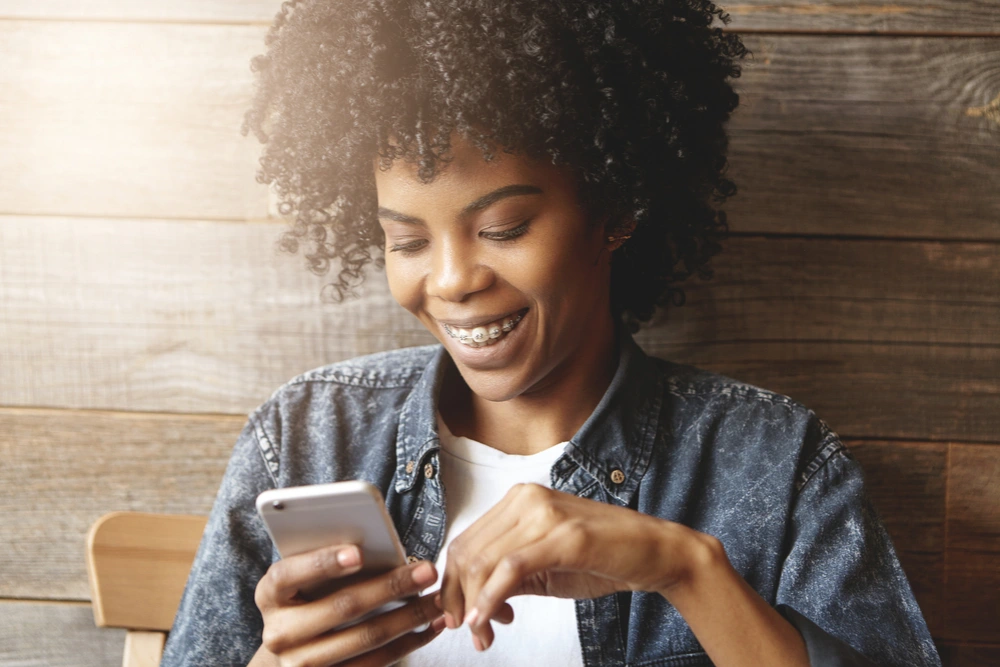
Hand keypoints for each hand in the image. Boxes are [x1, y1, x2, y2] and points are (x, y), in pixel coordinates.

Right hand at [250, 544, 445, 666]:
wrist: (287, 655)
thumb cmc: (304, 601)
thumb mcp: (303, 580)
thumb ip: (329, 563)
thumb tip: (382, 545)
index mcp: (270, 594)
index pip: (289, 573)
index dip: (324, 562)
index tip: (359, 552)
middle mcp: (280, 632)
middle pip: (343, 607)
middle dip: (391, 586)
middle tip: (427, 570)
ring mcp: (302, 664)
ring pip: (366, 637)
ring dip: (410, 616)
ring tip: (438, 598)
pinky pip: (377, 662)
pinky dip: (410, 642)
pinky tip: (432, 626)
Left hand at [439, 483, 709, 650]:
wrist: (656, 552)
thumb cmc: (602, 558)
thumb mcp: (544, 566)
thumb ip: (507, 575)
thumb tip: (469, 602)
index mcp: (518, 499)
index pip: (466, 541)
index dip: (453, 583)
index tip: (460, 616)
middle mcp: (526, 498)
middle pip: (467, 552)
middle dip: (459, 599)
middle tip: (470, 633)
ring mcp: (545, 513)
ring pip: (484, 561)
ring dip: (474, 606)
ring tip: (484, 636)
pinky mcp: (565, 536)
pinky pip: (511, 568)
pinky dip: (491, 598)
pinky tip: (488, 621)